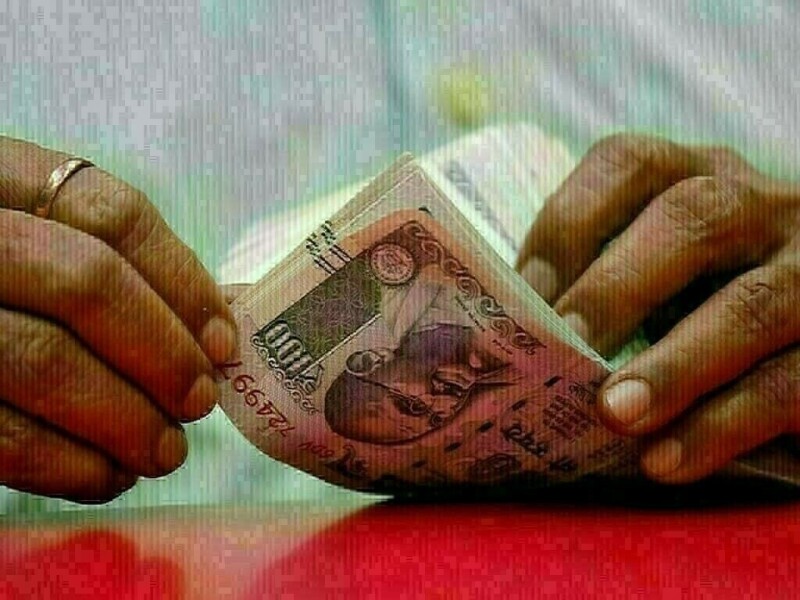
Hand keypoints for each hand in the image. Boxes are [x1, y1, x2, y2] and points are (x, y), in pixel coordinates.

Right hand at [0, 136, 236, 501]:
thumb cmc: (1, 289)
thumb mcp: (32, 242)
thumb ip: (99, 267)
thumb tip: (207, 339)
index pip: (110, 214)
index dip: (182, 281)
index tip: (223, 341)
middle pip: (86, 283)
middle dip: (161, 353)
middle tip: (200, 402)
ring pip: (44, 361)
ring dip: (124, 420)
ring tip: (165, 452)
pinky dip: (67, 465)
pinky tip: (106, 476)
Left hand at [517, 133, 799, 482]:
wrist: (793, 340)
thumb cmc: (694, 304)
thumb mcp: (649, 272)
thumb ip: (596, 280)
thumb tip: (503, 331)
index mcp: (695, 178)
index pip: (629, 164)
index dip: (570, 222)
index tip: (523, 290)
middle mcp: (761, 207)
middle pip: (695, 217)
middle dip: (619, 286)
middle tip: (567, 345)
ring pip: (752, 305)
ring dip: (674, 365)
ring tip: (614, 413)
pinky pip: (791, 383)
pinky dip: (722, 426)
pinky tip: (664, 460)